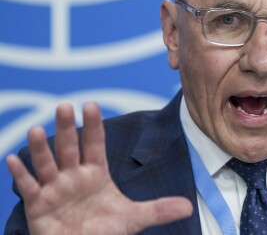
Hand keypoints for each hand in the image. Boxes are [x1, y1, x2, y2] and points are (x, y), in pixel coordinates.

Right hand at [6, 103, 192, 234]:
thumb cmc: (104, 231)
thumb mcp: (133, 218)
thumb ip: (158, 209)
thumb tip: (188, 207)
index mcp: (95, 173)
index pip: (95, 145)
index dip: (94, 126)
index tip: (92, 105)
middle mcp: (73, 176)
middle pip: (69, 148)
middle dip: (67, 128)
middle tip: (65, 105)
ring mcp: (54, 189)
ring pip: (46, 164)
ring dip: (41, 148)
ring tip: (36, 129)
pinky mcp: (38, 206)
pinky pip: (28, 188)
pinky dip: (21, 174)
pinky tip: (12, 158)